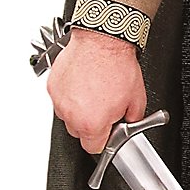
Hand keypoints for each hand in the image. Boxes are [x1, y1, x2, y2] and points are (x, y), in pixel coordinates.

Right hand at [47, 27, 146, 153]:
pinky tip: (85, 82)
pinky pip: (61, 98)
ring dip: (79, 108)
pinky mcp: (53, 87)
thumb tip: (128, 124)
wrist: (103, 40)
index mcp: (92, 123)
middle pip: (79, 132)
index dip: (103, 140)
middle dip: (91, 123)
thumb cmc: (118, 66)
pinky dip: (70, 93)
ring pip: (68, 115)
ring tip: (94, 91)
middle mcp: (72, 115)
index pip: (93, 148)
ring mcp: (60, 101)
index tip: (107, 133)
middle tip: (104, 107)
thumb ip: (131, 119)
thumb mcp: (137, 98)